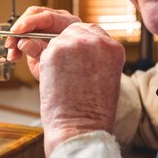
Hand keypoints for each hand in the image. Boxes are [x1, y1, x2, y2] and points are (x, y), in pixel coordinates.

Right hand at [6, 6, 80, 79]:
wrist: (67, 75)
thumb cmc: (67, 68)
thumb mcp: (53, 60)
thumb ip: (39, 50)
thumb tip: (22, 42)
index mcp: (68, 24)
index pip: (47, 17)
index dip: (30, 23)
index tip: (16, 31)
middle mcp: (57, 21)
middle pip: (33, 15)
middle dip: (19, 29)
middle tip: (11, 44)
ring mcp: (47, 26)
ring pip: (25, 24)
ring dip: (15, 38)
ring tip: (13, 55)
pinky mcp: (37, 33)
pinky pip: (22, 34)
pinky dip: (15, 44)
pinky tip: (14, 56)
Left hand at [38, 22, 124, 157]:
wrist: (80, 126)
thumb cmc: (92, 110)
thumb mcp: (105, 76)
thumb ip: (95, 56)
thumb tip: (79, 48)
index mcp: (113, 48)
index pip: (93, 32)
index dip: (81, 44)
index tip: (77, 56)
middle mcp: (96, 41)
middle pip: (74, 31)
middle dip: (67, 45)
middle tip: (65, 67)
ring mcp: (75, 44)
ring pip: (57, 40)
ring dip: (55, 55)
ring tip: (63, 79)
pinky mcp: (55, 51)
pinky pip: (45, 50)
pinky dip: (46, 64)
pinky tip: (54, 80)